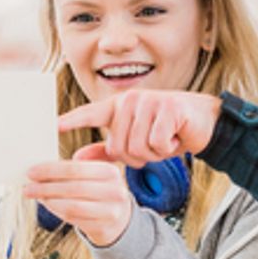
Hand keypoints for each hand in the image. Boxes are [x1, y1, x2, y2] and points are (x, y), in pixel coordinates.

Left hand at [23, 145, 133, 246]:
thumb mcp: (96, 173)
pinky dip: (56, 211)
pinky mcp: (103, 227)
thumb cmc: (99, 191)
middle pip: (73, 187)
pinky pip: (73, 219)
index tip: (31, 171)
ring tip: (35, 196)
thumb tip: (45, 165)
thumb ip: (79, 163)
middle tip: (28, 187)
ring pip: (72, 206)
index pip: (76, 169)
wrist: (119, 219)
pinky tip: (47, 204)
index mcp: (110, 172)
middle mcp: (114, 191)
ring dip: (49, 201)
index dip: (51, 170)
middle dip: (46, 187)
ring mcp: (110, 212)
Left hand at [58, 90, 220, 167]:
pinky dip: (167, 148)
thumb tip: (77, 158)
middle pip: (118, 147)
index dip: (73, 120)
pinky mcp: (168, 109)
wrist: (203, 123)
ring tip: (164, 140)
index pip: (91, 113)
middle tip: (153, 146)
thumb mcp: (135, 143)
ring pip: (137, 147)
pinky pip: (156, 143)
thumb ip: (107, 151)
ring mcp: (149, 101)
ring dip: (154, 153)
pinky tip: (175, 137)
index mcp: (119, 106)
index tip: (54, 126)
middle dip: (137, 156)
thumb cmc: (167, 132)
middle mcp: (130, 100)